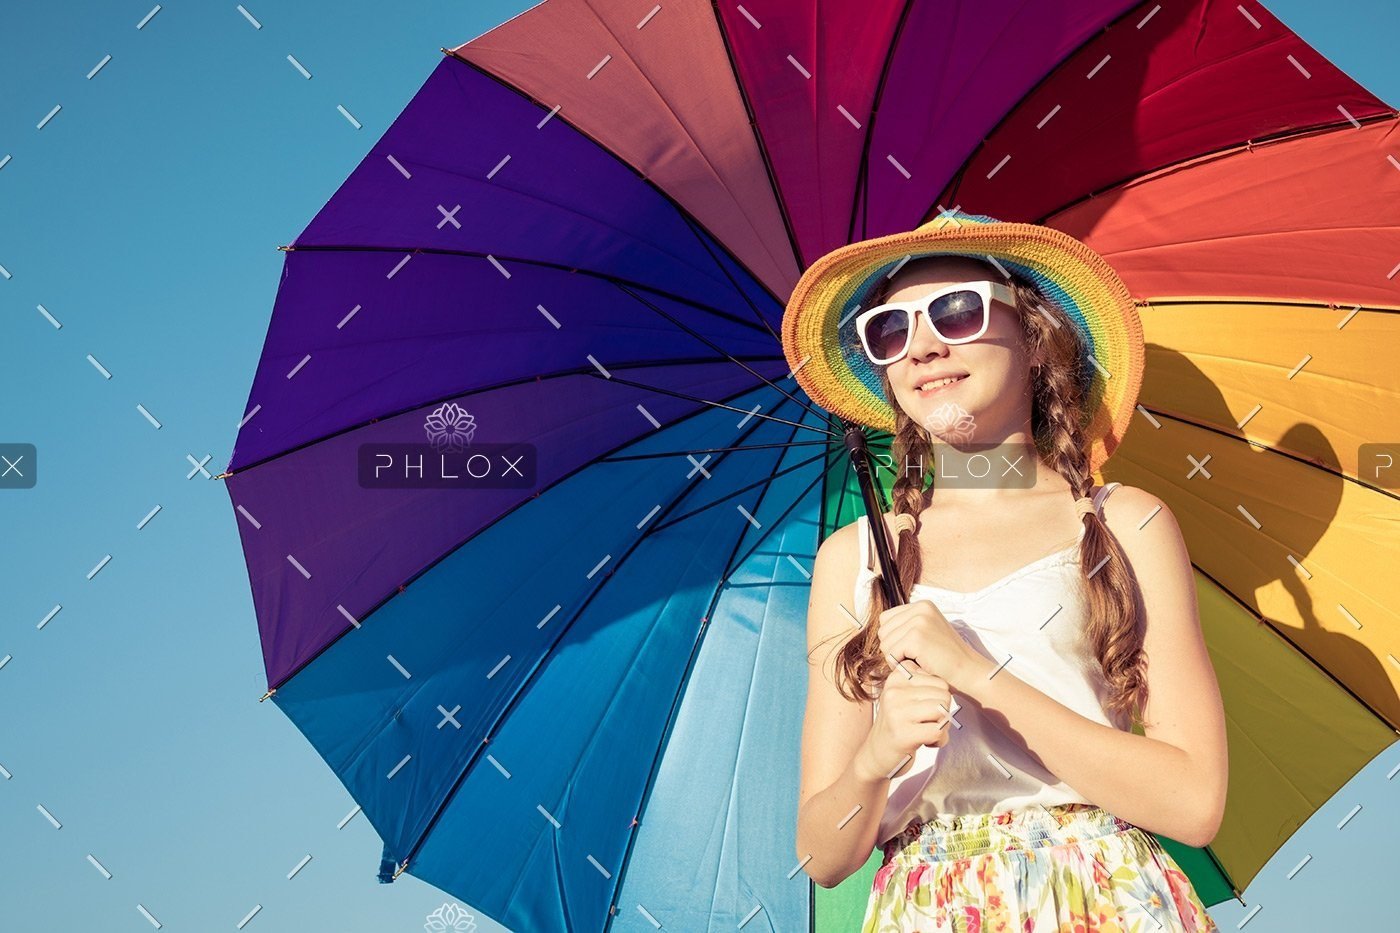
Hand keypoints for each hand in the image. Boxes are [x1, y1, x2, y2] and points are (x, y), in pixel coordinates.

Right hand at [858, 660, 953, 781]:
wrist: (875, 754)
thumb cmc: (897, 724)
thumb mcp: (903, 696)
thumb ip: (921, 683)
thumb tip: (946, 679)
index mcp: (896, 678)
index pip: (940, 681)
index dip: (939, 699)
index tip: (924, 709)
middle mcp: (894, 692)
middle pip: (944, 696)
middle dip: (943, 713)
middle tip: (928, 723)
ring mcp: (897, 712)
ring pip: (943, 712)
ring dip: (942, 727)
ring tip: (927, 731)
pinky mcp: (903, 734)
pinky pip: (938, 732)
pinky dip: (939, 741)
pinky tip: (926, 743)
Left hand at [876, 599, 986, 691]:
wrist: (969, 671)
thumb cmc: (946, 658)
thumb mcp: (927, 632)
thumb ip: (907, 626)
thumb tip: (879, 630)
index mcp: (922, 605)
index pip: (886, 619)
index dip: (893, 638)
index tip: (910, 648)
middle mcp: (920, 609)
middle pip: (883, 631)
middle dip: (893, 648)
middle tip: (915, 657)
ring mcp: (919, 622)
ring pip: (885, 643)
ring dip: (897, 658)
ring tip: (918, 660)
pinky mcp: (916, 638)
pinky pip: (891, 654)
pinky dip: (900, 665)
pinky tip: (918, 665)